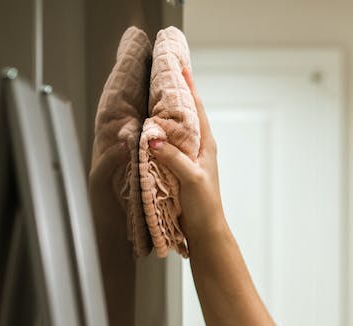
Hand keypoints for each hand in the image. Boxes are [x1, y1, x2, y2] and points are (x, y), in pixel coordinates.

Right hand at [148, 66, 223, 241]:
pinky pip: (166, 145)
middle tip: (163, 72)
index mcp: (206, 145)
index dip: (188, 87)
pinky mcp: (178, 169)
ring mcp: (188, 158)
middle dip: (174, 94)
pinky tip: (147, 129)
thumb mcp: (191, 179)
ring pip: (174, 128)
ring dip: (164, 112)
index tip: (180, 66)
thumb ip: (174, 158)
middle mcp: (198, 147)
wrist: (205, 231)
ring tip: (152, 93)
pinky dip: (157, 133)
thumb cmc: (204, 207)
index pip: (196, 108)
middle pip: (185, 114)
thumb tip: (153, 138)